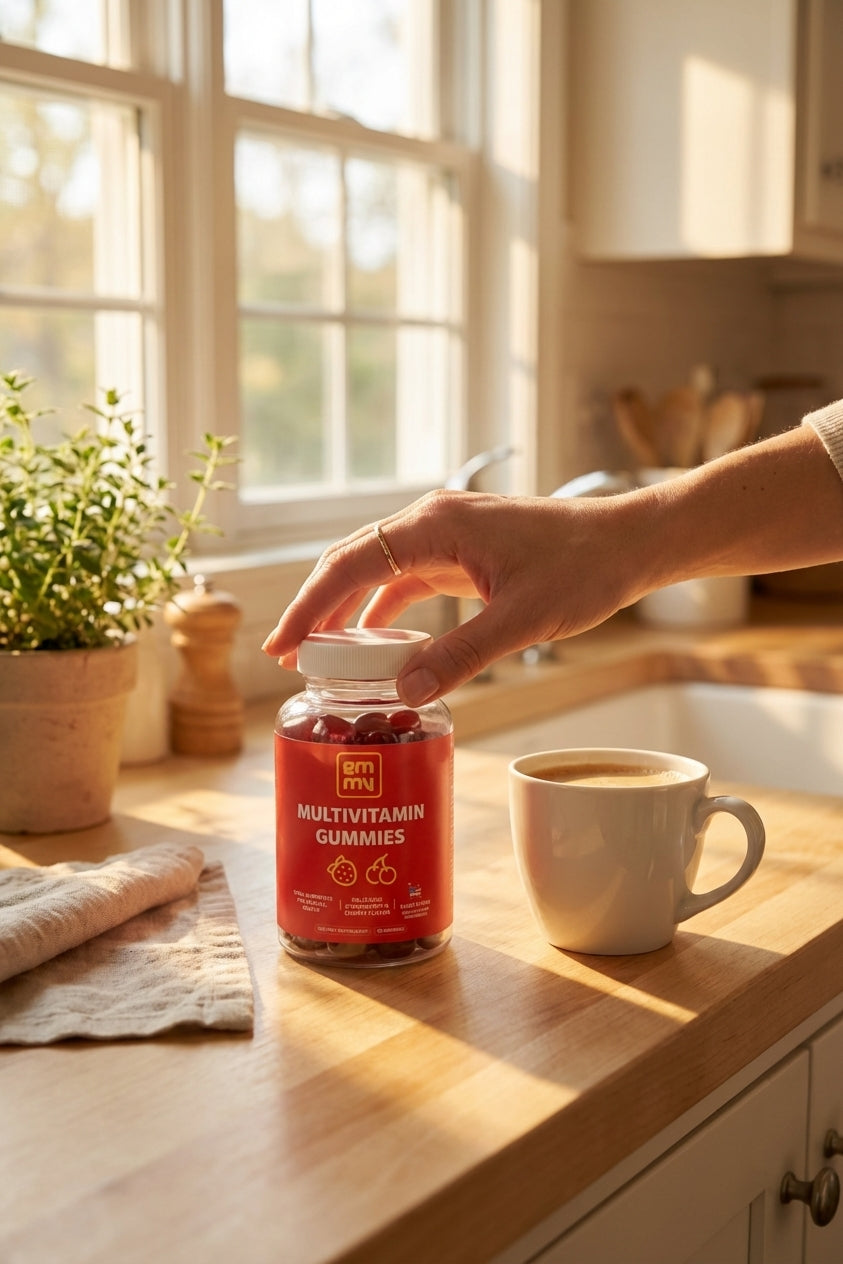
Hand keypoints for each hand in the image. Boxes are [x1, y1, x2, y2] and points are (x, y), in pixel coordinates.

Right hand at [261, 489, 643, 703]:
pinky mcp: (464, 551)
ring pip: (376, 570)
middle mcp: (432, 521)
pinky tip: (375, 643)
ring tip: (320, 655)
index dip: (311, 606)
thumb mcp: (521, 619)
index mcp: (436, 525)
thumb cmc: (584, 568)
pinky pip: (407, 579)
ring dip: (347, 610)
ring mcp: (447, 534)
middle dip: (317, 608)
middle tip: (288, 657)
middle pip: (352, 561)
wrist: (630, 541)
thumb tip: (402, 692)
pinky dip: (383, 609)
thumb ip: (461, 656)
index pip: (350, 563)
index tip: (282, 645)